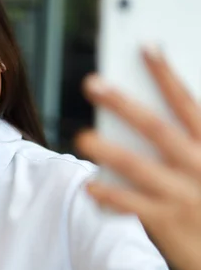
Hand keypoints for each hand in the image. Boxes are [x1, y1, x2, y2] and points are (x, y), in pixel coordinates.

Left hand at [76, 46, 200, 269]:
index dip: (165, 74)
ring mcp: (184, 194)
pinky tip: (89, 185)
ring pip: (140, 167)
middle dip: (124, 103)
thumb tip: (159, 103)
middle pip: (157, 128)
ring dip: (109, 150)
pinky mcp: (169, 222)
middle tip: (92, 83)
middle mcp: (199, 165)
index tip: (145, 47)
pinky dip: (111, 195)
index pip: (186, 102)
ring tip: (82, 136)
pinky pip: (133, 205)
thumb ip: (189, 136)